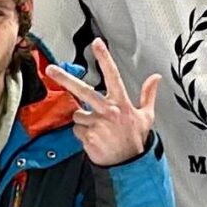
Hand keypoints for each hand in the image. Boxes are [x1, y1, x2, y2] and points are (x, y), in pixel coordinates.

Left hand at [50, 39, 160, 165]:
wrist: (129, 164)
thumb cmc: (136, 139)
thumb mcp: (147, 116)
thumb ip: (149, 95)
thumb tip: (155, 78)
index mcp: (121, 102)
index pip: (113, 75)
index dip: (104, 58)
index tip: (96, 43)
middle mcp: (108, 110)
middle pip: (83, 90)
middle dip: (65, 79)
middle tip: (51, 69)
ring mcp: (97, 123)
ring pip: (78, 115)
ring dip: (83, 121)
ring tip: (98, 130)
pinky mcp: (88, 136)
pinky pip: (76, 131)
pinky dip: (82, 135)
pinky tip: (94, 139)